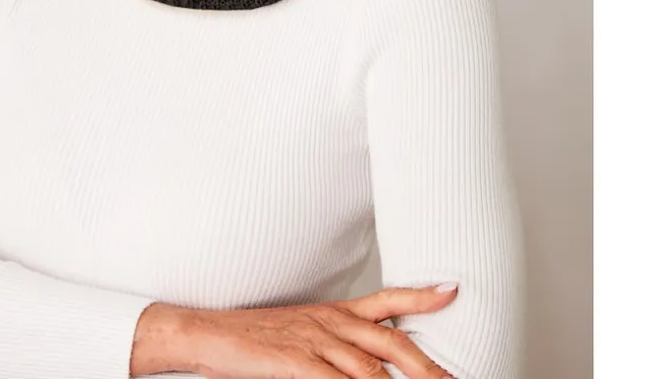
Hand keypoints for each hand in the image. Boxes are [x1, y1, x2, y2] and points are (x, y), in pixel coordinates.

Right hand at [132, 283, 459, 378]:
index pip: (386, 300)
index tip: (452, 290)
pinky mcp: (296, 362)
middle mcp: (331, 323)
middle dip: (427, 367)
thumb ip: (336, 343)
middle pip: (391, 344)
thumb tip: (368, 359)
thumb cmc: (256, 336)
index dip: (420, 296)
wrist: (208, 334)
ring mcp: (314, 342)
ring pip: (371, 371)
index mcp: (334, 312)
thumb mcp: (302, 330)